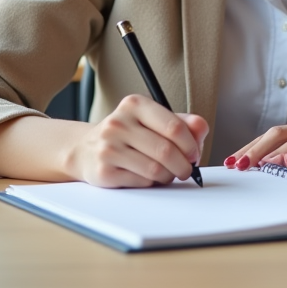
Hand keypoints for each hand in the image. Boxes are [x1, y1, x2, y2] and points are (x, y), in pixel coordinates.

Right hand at [71, 94, 207, 187]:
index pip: (174, 126)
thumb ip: (182, 123)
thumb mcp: (153, 121)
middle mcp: (119, 123)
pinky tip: (147, 176)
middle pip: (167, 150)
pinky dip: (152, 183)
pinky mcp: (104, 171)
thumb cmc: (128, 135)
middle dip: (183, 165)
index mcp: (135, 104)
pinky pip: (142, 182)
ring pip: (156, 169)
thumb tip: (201, 128)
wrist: (85, 149)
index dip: (191, 144)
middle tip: (186, 170)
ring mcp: (108, 147)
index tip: (194, 154)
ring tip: (167, 173)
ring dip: (169, 176)